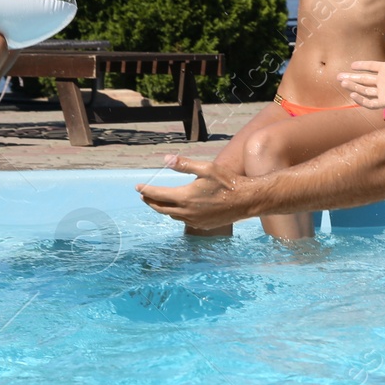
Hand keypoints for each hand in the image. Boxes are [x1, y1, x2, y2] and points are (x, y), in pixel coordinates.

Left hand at [138, 156, 253, 228]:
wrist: (246, 200)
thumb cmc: (227, 182)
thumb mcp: (206, 168)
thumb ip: (184, 164)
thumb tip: (166, 159)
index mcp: (185, 197)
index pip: (158, 194)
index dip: (146, 190)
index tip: (138, 187)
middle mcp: (187, 212)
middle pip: (161, 208)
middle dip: (150, 201)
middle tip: (144, 195)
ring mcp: (195, 221)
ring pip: (172, 215)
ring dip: (163, 208)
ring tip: (159, 201)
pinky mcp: (203, 225)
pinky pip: (184, 220)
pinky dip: (177, 214)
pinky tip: (179, 209)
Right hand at [338, 32, 384, 108]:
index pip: (370, 68)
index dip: (361, 66)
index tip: (351, 65)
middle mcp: (384, 81)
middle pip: (364, 80)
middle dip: (351, 79)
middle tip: (338, 77)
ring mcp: (384, 92)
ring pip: (365, 91)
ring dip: (353, 87)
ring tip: (342, 83)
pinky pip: (370, 103)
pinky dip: (361, 100)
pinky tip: (352, 95)